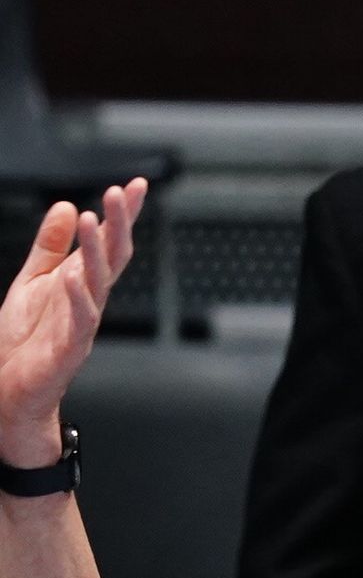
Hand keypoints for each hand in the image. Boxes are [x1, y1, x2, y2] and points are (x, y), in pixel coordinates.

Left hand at [0, 179, 146, 465]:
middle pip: (112, 257)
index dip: (122, 215)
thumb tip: (66, 207)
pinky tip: (75, 277)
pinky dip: (79, 298)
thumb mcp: (31, 281)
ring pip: (97, 282)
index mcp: (80, 282)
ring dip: (97, 251)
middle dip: (119, 224)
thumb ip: (49, 246)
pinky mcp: (69, 348)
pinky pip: (80, 320)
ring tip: (94, 219)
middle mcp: (88, 300)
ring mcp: (82, 323)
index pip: (109, 243)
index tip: (134, 186)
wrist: (9, 392)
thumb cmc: (22, 341)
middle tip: (120, 192)